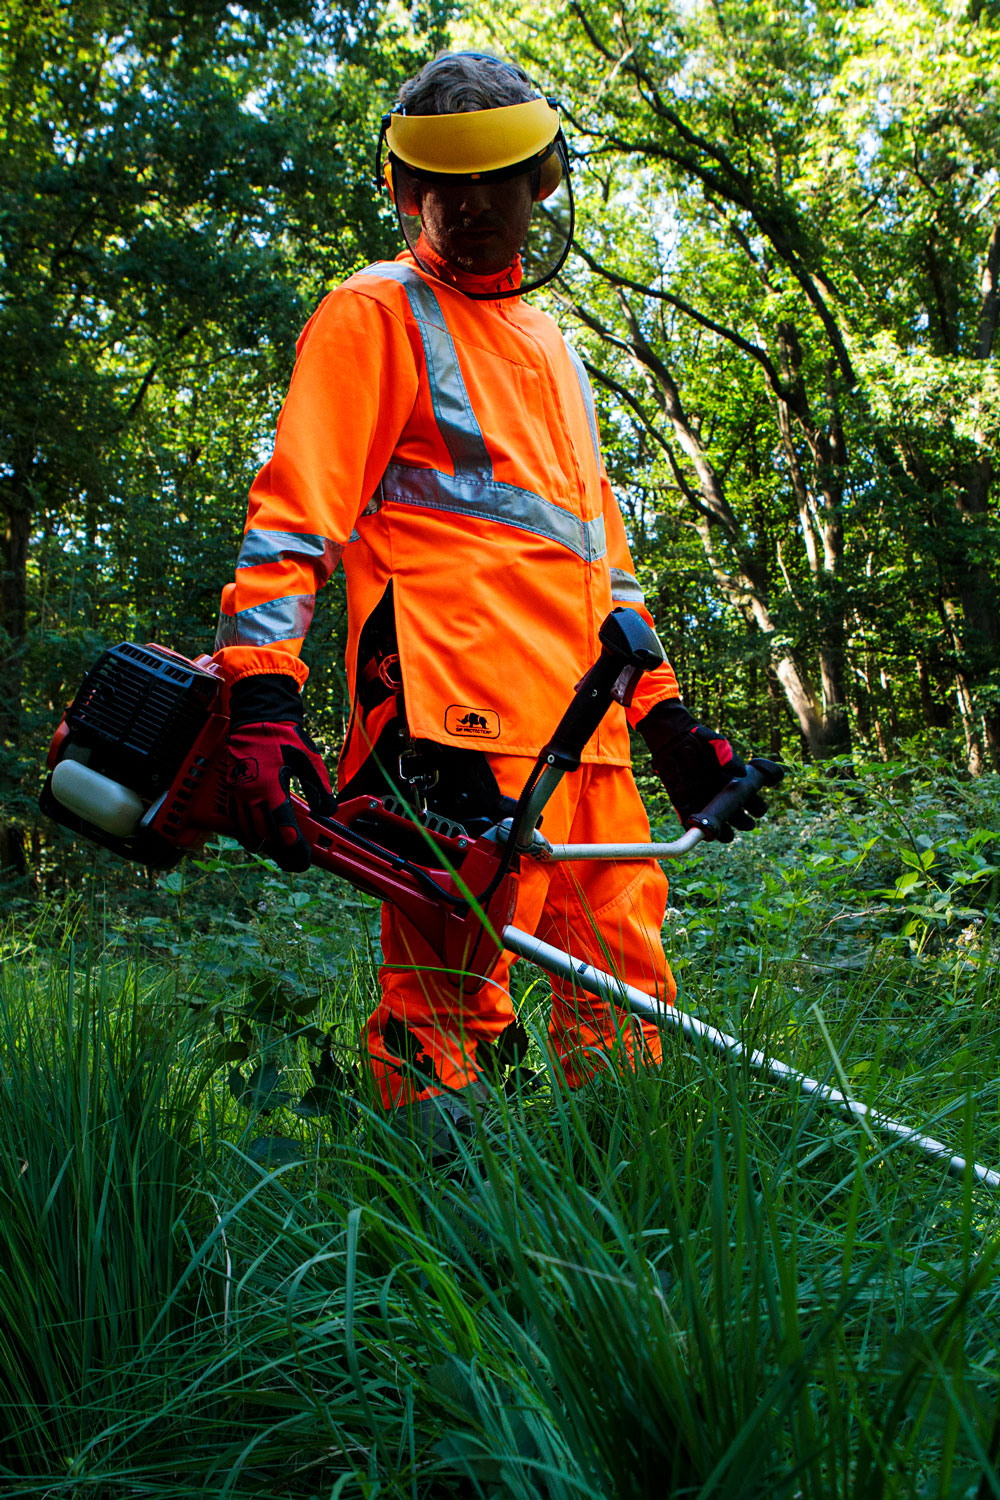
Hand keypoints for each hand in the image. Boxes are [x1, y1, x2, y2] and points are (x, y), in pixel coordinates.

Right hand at [225, 675, 335, 871]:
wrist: (256, 717)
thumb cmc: (282, 736)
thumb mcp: (308, 759)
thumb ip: (319, 787)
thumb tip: (328, 811)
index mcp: (270, 787)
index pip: (283, 827)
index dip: (294, 846)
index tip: (302, 858)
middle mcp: (250, 794)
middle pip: (265, 835)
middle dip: (281, 850)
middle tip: (295, 860)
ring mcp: (238, 793)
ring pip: (248, 830)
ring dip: (264, 843)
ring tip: (280, 852)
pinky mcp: (231, 789)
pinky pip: (236, 820)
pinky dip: (247, 833)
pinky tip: (258, 838)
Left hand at [638, 699, 772, 842]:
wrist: (676, 740)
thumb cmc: (700, 742)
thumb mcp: (717, 745)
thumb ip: (729, 757)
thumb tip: (741, 772)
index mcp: (734, 784)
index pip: (753, 802)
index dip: (757, 808)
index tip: (756, 807)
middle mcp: (722, 797)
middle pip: (741, 819)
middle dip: (745, 823)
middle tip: (743, 818)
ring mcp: (706, 803)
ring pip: (721, 826)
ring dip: (725, 832)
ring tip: (725, 830)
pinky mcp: (687, 806)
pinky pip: (695, 824)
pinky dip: (699, 830)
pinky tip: (702, 829)